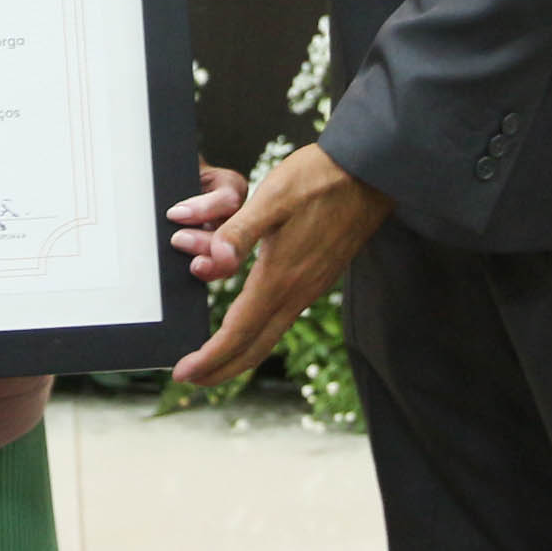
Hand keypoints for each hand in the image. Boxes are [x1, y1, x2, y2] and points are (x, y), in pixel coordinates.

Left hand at [170, 144, 391, 386]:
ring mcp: (310, 287)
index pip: (238, 333)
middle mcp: (297, 291)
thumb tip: (212, 261)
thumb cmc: (317, 180)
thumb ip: (239, 232)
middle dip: (221, 369)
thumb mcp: (271, 198)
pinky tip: (247, 324)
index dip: (209, 358)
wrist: (368, 172)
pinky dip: (258, 333)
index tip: (183, 371)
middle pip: (255, 348)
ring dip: (239, 353)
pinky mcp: (317, 277)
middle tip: (192, 378)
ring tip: (213, 359)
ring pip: (270, 336)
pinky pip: (282, 318)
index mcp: (280, 277)